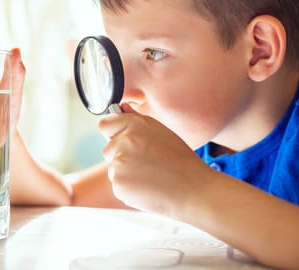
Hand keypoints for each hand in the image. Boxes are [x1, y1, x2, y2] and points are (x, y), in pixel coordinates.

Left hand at [98, 103, 207, 217]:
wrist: (192, 190)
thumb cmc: (180, 162)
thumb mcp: (161, 132)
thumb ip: (136, 120)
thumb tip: (120, 108)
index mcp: (136, 125)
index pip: (105, 124)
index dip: (113, 134)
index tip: (122, 141)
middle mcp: (125, 141)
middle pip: (108, 150)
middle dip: (120, 156)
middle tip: (146, 164)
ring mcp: (119, 163)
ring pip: (114, 169)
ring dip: (126, 174)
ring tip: (151, 176)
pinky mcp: (119, 184)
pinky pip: (118, 185)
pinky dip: (129, 189)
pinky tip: (148, 187)